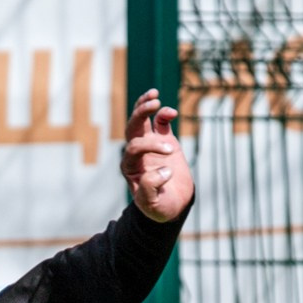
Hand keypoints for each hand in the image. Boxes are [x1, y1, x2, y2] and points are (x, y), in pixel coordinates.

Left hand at [120, 89, 194, 223]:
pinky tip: (172, 112)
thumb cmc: (160, 207)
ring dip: (145, 105)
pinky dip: (164, 114)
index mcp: (130, 167)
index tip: (170, 155)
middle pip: (132, 127)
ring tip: (154, 94)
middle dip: (140, 114)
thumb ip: (151, 190)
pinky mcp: (164, 140)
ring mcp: (149, 144)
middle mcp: (136, 153)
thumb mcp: (153, 205)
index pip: (134, 147)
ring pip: (141, 120)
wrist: (173, 205)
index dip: (150, 146)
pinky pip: (160, 122)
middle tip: (154, 104)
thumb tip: (163, 170)